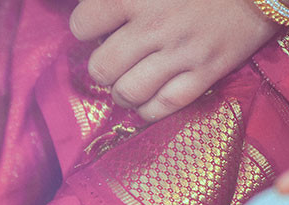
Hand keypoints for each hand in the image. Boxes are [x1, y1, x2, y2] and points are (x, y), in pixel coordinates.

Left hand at [70, 0, 276, 121]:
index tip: (99, 26)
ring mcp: (180, 53)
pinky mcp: (205, 73)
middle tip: (116, 59)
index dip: (86, 28)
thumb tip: (96, 4)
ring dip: (122, 92)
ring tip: (129, 82)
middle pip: (101, 68)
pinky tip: (148, 100)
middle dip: (103, 67)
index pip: (82, 25)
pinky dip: (148, 109)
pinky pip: (161, 108)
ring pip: (126, 93)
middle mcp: (154, 26)